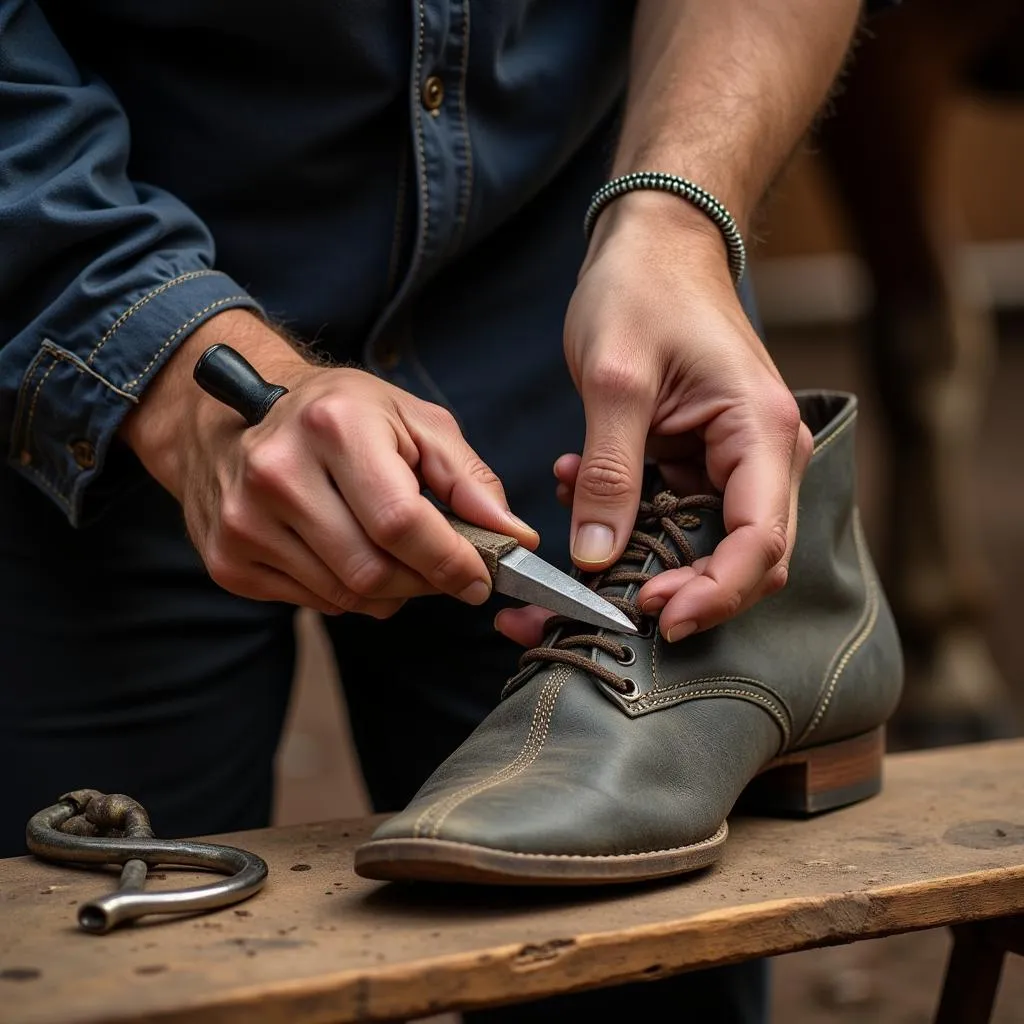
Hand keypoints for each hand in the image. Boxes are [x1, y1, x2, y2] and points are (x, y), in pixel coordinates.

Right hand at [120, 310, 537, 617]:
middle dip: (423, 581)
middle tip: (442, 568)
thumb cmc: (338, 415)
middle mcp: (277, 474)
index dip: (451, 561)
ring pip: (346, 597)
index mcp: (333, 427)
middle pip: (373, 571)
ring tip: (394, 554)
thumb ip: (468, 478)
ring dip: (389, 591)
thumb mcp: (412, 421)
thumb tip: (515, 538)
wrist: (231, 415)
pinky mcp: (227, 560)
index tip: (480, 578)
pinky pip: (313, 604)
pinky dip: (347, 594)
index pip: (401, 522)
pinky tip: (345, 554)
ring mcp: (244, 521)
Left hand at [496, 191, 811, 646]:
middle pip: (742, 560)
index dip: (712, 592)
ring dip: (641, 561)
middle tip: (602, 610)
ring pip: (704, 547)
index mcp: (760, 432)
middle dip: (676, 595)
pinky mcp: (700, 461)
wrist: (654, 243)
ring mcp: (734, 461)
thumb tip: (595, 556)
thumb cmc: (642, 289)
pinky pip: (673, 515)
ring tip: (570, 548)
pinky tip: (573, 487)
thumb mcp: (615, 379)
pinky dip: (627, 521)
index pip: (758, 542)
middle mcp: (762, 456)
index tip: (651, 613)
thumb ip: (609, 471)